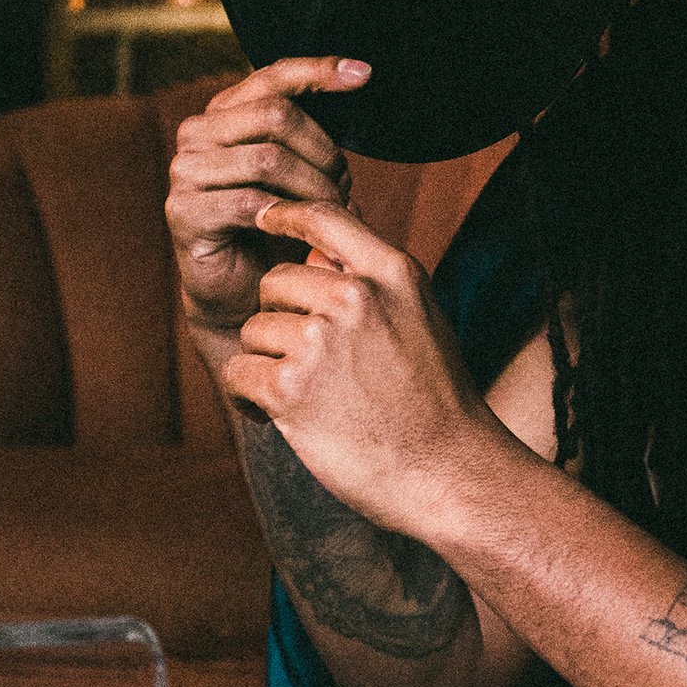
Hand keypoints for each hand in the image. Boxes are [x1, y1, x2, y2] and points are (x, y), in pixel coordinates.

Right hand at [167, 57, 368, 335]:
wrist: (244, 296)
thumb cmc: (280, 230)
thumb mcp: (305, 172)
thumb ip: (317, 129)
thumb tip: (358, 73)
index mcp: (226, 114)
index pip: (273, 76)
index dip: (318, 70)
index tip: (364, 74)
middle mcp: (199, 133)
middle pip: (275, 114)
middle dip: (323, 151)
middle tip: (345, 188)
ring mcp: (186, 171)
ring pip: (267, 158)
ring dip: (313, 187)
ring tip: (332, 213)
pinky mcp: (184, 212)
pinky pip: (248, 202)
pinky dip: (286, 217)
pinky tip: (300, 232)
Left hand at [218, 192, 500, 541]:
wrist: (448, 472)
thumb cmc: (437, 403)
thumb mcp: (422, 319)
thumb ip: (373, 282)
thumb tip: (316, 252)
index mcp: (391, 274)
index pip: (324, 218)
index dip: (286, 214)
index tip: (264, 217)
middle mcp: (354, 298)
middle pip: (275, 283)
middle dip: (280, 320)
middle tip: (311, 365)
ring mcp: (319, 342)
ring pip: (253, 331)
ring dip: (267, 364)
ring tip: (307, 397)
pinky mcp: (290, 389)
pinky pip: (238, 373)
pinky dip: (249, 398)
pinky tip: (277, 416)